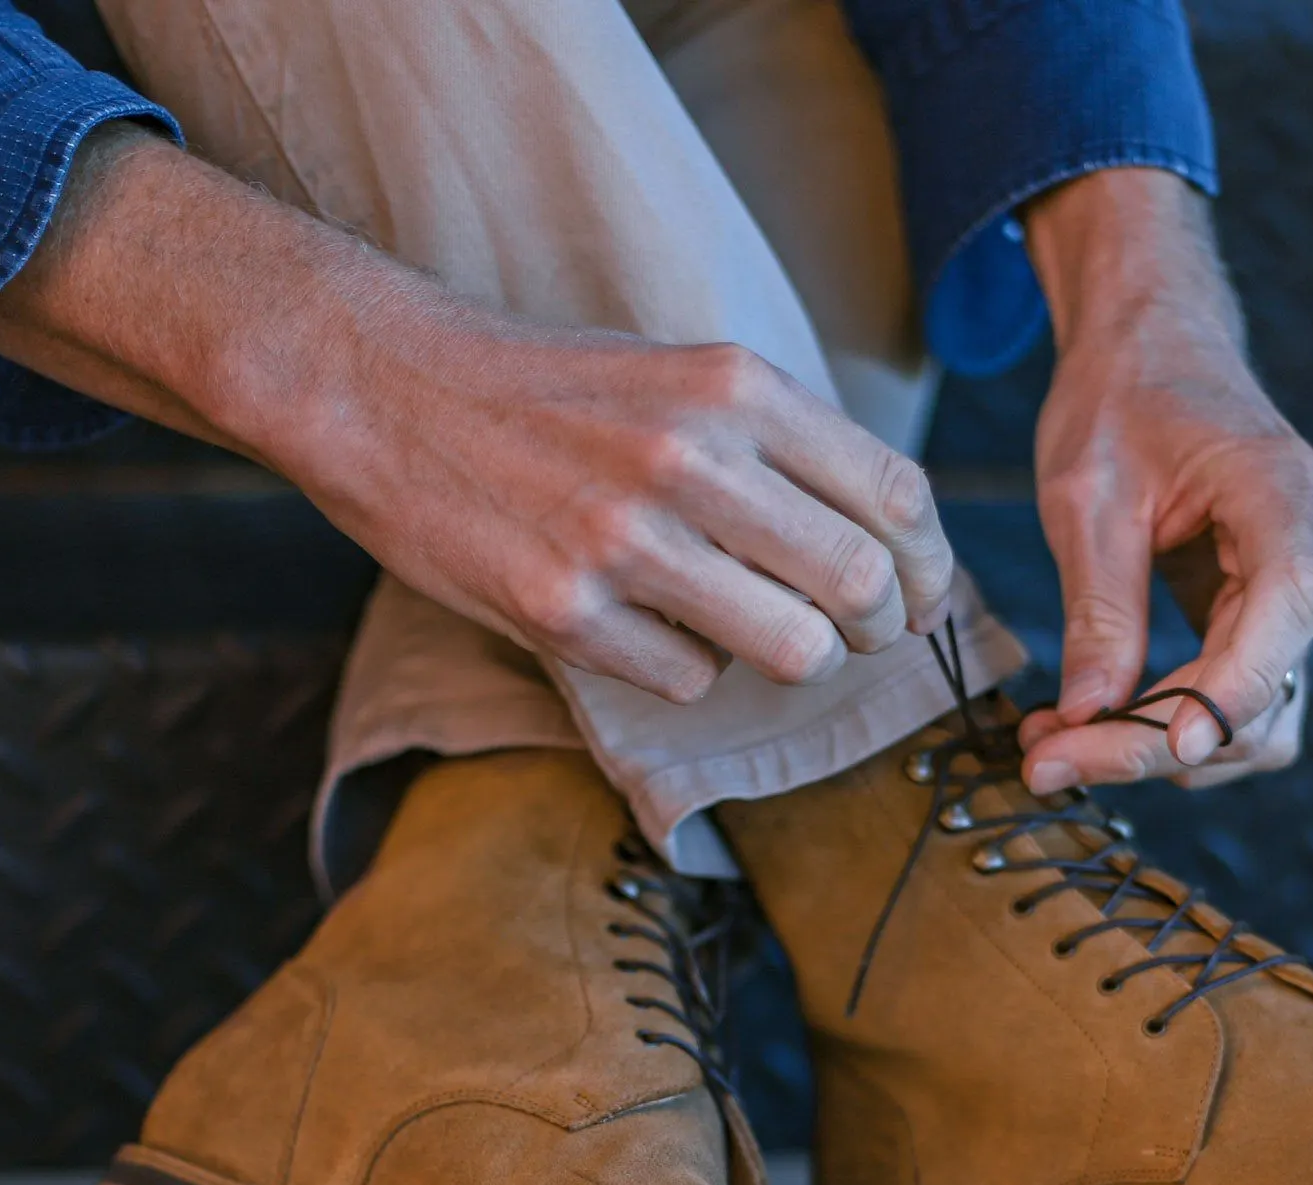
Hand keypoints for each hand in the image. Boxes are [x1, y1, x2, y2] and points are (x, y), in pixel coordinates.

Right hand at [0, 126, 953, 704]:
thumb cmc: (550, 392)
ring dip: (792, 659)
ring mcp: (625, 540)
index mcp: (734, 388)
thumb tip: (887, 544)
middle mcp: (691, 458)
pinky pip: (690, 681)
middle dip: (881, 628)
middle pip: (861, 585)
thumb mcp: (680, 375)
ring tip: (758, 637)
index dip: (929, 564)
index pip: (894, 496)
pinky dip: (688, 670)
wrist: (384, 387)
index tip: (918, 592)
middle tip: (861, 636)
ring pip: (792, 650)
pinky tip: (649, 629)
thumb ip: (781, 445)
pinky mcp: (566, 612)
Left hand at [1012, 169, 1312, 793]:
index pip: (1284, 607)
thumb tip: (1090, 715)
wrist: (1154, 353)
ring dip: (1159, 749)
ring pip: (1254, 717)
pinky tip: (1093, 727)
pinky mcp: (1268, 621)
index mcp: (1284, 492)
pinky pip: (1236, 703)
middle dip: (1154, 740)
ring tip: (1055, 746)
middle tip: (1043, 757)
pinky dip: (1168, 729)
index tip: (1168, 748)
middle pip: (1260, 686)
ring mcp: (1300, 592)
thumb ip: (1099, 608)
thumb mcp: (1087, 498)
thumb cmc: (1122, 399)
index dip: (1231, 690)